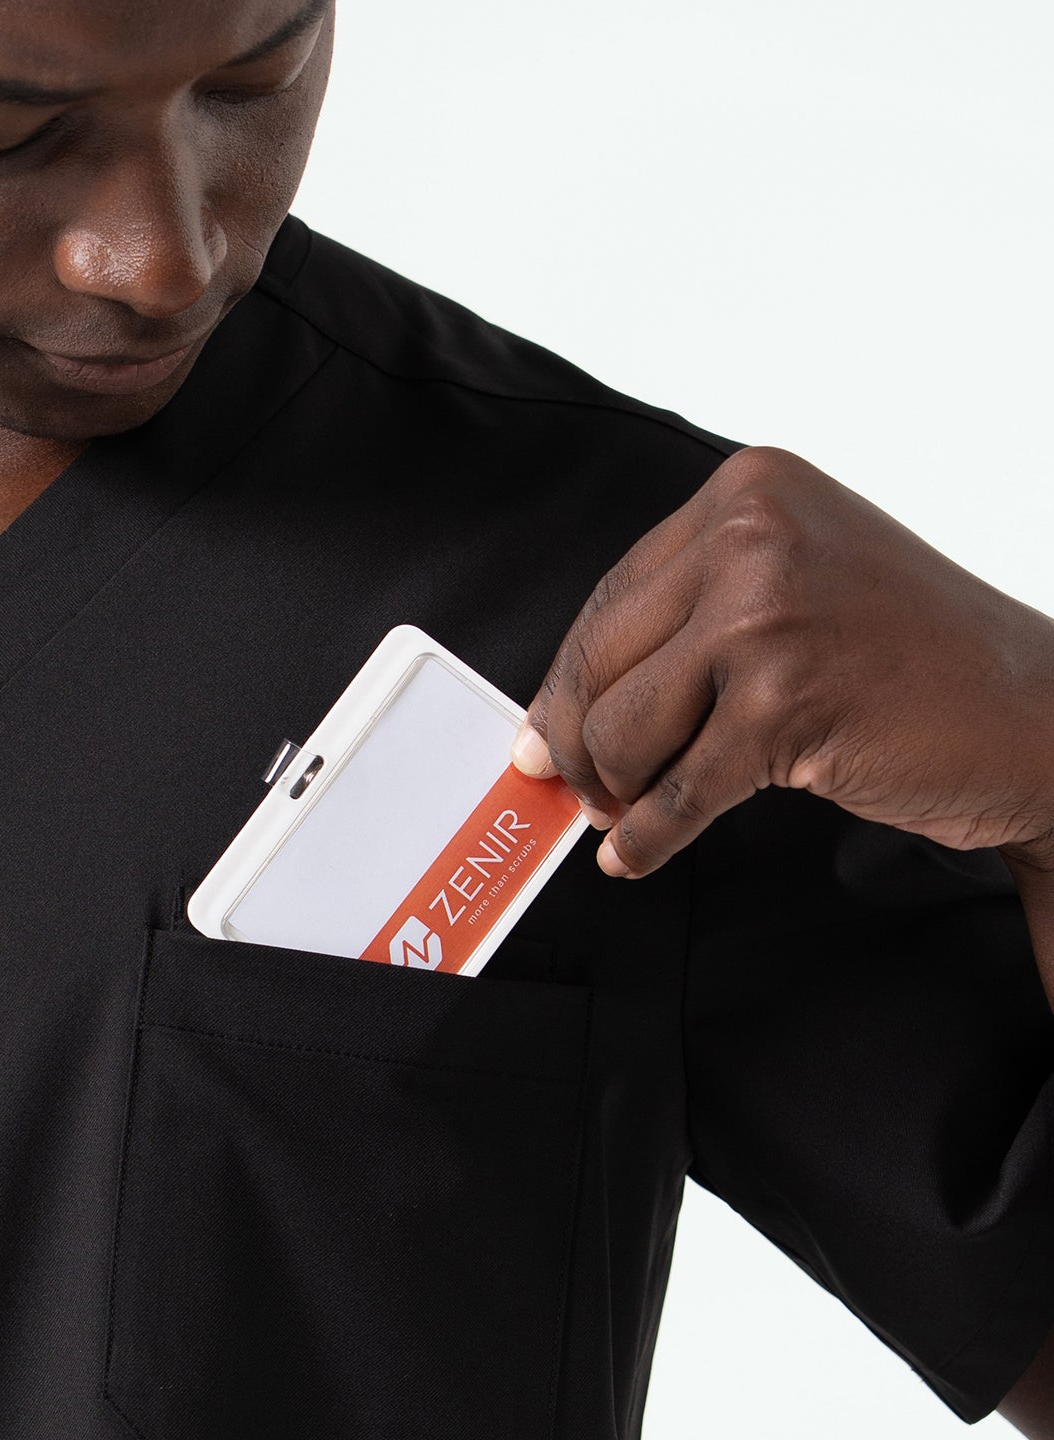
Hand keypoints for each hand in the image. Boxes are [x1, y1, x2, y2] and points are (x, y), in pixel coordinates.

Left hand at [511, 446, 1053, 878]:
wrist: (1040, 718)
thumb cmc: (913, 658)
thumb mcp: (793, 590)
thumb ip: (684, 626)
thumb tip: (555, 713)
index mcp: (749, 492)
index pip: (611, 599)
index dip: (569, 680)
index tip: (545, 728)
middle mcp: (753, 535)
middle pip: (599, 661)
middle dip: (577, 741)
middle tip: (580, 786)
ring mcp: (769, 616)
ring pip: (621, 729)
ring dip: (618, 789)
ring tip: (631, 810)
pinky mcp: (786, 703)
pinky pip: (675, 792)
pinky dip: (646, 836)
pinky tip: (634, 854)